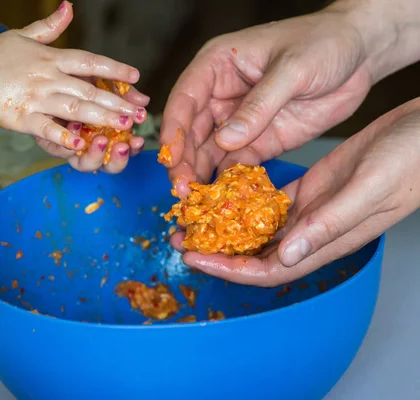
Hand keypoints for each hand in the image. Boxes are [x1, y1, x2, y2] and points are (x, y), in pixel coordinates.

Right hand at [0, 1, 147, 158]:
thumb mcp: (23, 34)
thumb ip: (50, 25)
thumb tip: (69, 6)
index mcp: (51, 57)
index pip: (89, 62)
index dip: (114, 69)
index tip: (135, 77)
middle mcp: (48, 77)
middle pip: (89, 89)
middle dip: (117, 102)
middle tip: (139, 113)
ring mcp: (36, 98)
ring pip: (76, 109)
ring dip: (102, 118)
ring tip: (124, 127)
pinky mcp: (22, 118)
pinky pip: (48, 129)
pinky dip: (65, 137)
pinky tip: (82, 144)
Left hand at [33, 75, 149, 173]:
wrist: (35, 76)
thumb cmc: (76, 81)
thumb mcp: (102, 82)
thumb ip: (123, 93)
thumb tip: (143, 100)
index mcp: (107, 135)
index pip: (124, 151)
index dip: (132, 150)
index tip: (137, 140)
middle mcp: (89, 147)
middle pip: (106, 165)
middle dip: (117, 158)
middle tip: (122, 146)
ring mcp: (69, 147)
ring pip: (84, 164)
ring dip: (95, 156)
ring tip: (100, 141)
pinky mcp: (48, 141)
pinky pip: (57, 151)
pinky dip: (68, 146)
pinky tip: (74, 137)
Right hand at [160, 6, 382, 197]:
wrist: (361, 54)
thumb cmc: (324, 43)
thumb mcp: (292, 68)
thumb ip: (258, 105)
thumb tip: (225, 140)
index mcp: (217, 66)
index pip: (184, 100)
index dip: (173, 131)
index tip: (169, 160)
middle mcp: (220, 95)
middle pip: (191, 132)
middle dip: (184, 162)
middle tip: (182, 191)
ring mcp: (239, 120)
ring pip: (210, 152)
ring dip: (202, 176)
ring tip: (197, 203)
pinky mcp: (260, 140)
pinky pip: (238, 164)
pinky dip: (230, 183)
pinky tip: (224, 200)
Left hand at [173, 98, 419, 286]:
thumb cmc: (411, 161)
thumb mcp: (368, 188)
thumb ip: (328, 224)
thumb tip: (285, 256)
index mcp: (324, 240)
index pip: (267, 270)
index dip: (228, 269)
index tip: (192, 257)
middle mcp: (312, 230)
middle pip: (255, 253)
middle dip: (216, 249)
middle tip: (180, 235)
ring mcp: (310, 209)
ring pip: (259, 227)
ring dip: (225, 225)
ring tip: (193, 214)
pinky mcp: (311, 187)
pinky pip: (271, 201)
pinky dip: (246, 199)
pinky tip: (224, 190)